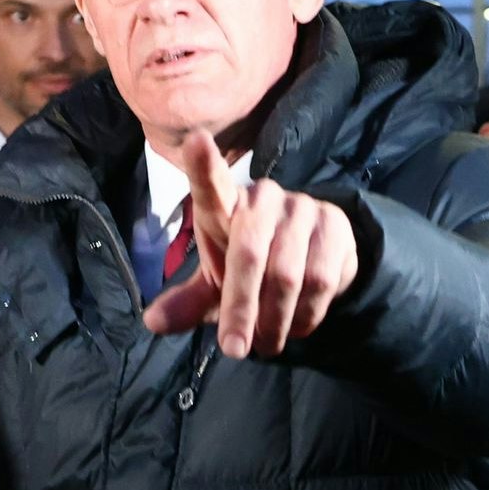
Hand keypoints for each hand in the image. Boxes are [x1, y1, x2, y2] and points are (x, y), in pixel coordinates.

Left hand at [138, 134, 361, 357]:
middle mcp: (264, 197)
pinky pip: (320, 281)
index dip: (204, 164)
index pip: (212, 184)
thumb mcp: (217, 286)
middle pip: (249, 253)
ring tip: (268, 344)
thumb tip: (153, 322)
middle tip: (235, 349)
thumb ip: (188, 302)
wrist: (315, 260)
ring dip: (275, 322)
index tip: (196, 140)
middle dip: (240, 308)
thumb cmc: (253, 267)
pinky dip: (306, 316)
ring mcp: (303, 208)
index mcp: (226, 206)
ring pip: (286, 275)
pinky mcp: (335, 226)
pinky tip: (297, 326)